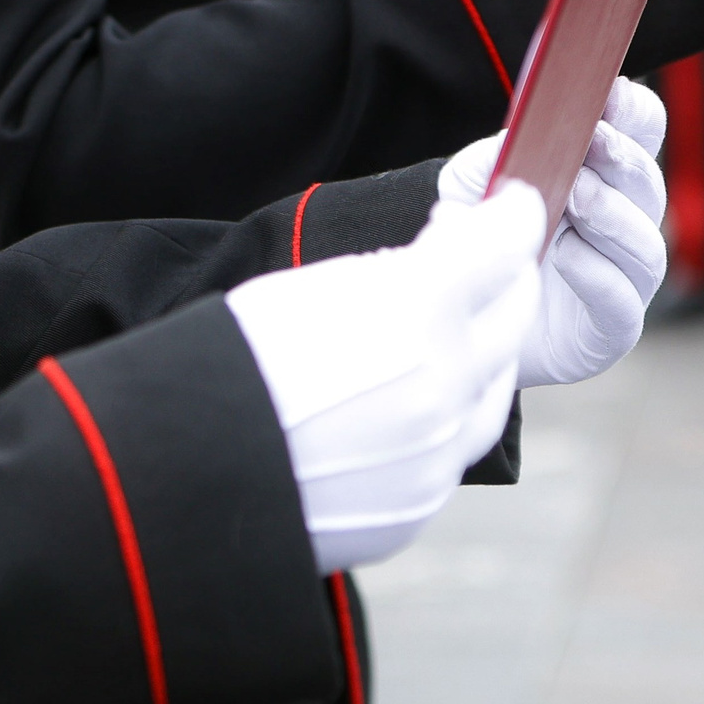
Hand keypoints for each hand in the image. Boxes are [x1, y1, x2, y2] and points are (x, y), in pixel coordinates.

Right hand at [226, 186, 540, 574]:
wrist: (189, 461)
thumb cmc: (236, 355)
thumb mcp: (318, 283)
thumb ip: (402, 270)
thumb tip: (454, 255)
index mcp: (415, 307)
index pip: (501, 244)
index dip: (511, 215)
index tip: (513, 204)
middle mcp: (443, 381)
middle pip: (514, 314)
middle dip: (505, 279)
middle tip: (484, 260)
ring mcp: (436, 450)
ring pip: (494, 388)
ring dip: (481, 352)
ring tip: (440, 335)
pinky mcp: (419, 499)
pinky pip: (453, 447)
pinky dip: (442, 416)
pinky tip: (401, 403)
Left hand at [438, 77, 668, 386]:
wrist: (466, 320)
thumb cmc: (483, 243)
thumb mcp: (468, 190)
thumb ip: (489, 161)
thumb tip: (513, 140)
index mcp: (602, 179)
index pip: (641, 137)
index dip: (635, 112)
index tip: (610, 90)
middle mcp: (623, 225)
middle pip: (648, 185)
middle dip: (624, 158)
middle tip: (594, 139)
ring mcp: (623, 279)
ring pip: (646, 244)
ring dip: (614, 214)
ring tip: (578, 196)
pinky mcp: (610, 329)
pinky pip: (622, 302)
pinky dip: (597, 274)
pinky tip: (565, 254)